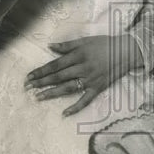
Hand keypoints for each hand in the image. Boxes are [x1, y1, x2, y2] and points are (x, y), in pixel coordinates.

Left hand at [24, 35, 141, 115]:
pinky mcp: (98, 88)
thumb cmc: (105, 44)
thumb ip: (67, 45)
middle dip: (41, 82)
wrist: (126, 52)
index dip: (41, 71)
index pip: (55, 64)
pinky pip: (85, 100)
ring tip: (38, 97)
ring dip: (52, 93)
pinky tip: (64, 113)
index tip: (29, 76)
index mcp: (79, 55)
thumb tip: (49, 46)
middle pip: (58, 77)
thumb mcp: (85, 40)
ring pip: (68, 88)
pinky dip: (75, 107)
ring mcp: (90, 80)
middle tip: (28, 87)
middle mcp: (83, 68)